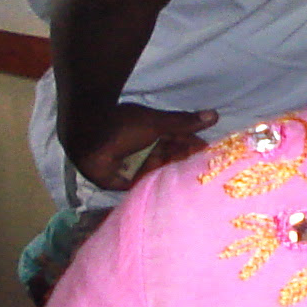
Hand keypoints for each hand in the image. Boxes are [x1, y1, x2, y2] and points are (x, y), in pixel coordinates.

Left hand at [69, 103, 214, 192]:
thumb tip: (215, 115)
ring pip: (162, 171)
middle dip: (187, 161)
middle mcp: (146, 148)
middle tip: (208, 170)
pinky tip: (176, 192)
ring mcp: (137, 165)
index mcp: (152, 131)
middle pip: (172, 156)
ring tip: (196, 182)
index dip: (194, 145)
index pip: (179, 139)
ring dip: (175, 174)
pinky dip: (160, 186)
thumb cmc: (123, 126)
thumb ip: (185, 122)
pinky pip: (147, 185)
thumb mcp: (157, 123)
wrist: (90, 139)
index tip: (212, 153)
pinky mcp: (128, 182)